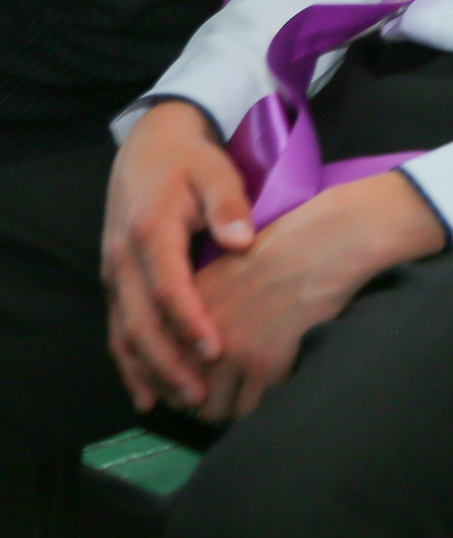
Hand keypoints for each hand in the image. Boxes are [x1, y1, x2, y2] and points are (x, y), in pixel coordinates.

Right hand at [101, 101, 254, 412]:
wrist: (150, 146)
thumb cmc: (192, 161)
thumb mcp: (216, 171)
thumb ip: (229, 204)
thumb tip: (242, 240)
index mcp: (150, 232)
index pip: (168, 286)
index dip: (190, 321)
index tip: (215, 349)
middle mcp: (123, 259)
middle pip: (140, 322)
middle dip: (168, 362)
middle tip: (200, 394)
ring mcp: (115, 274)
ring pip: (124, 334)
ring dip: (149, 371)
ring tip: (180, 402)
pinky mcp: (116, 282)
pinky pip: (119, 330)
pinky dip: (131, 364)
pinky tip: (148, 395)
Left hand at [189, 171, 445, 421]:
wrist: (329, 240)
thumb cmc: (287, 245)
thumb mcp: (226, 268)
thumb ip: (202, 305)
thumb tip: (194, 345)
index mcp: (185, 305)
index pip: (158, 363)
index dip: (171, 383)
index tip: (189, 387)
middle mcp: (199, 332)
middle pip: (182, 394)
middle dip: (197, 402)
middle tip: (218, 398)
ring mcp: (232, 350)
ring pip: (215, 409)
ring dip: (228, 408)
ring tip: (245, 397)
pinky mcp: (267, 364)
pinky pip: (252, 407)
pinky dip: (259, 404)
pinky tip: (271, 387)